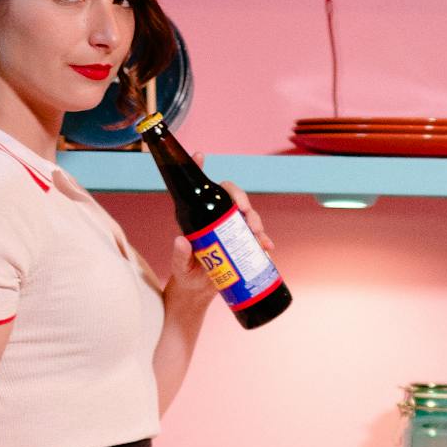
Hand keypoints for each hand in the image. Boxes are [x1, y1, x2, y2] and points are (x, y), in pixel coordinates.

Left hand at [165, 181, 274, 308]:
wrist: (199, 291)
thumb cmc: (186, 275)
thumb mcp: (181, 267)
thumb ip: (179, 255)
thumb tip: (180, 240)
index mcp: (199, 217)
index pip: (201, 189)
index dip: (200, 169)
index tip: (200, 156)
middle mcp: (217, 219)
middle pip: (232, 198)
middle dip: (242, 200)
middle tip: (244, 212)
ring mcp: (232, 231)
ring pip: (248, 215)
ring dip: (256, 221)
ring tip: (257, 236)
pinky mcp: (243, 244)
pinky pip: (257, 237)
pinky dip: (264, 241)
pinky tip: (267, 248)